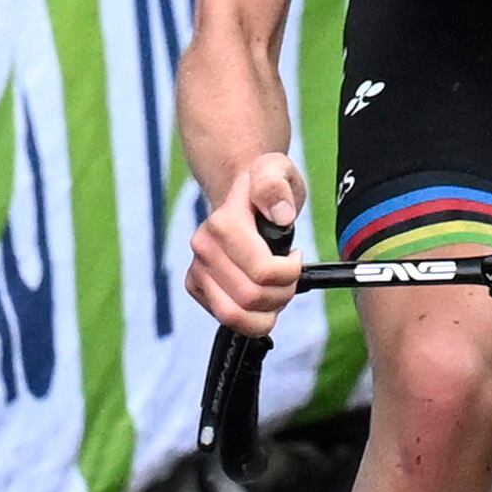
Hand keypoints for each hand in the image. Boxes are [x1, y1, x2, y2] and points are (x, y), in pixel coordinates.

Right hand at [183, 150, 307, 333]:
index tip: (296, 255)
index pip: (262, 272)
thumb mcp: (277, 171)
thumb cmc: (265, 187)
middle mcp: (203, 248)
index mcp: (223, 223)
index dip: (290, 272)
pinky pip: (227, 320)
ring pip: (235, 316)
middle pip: (252, 298)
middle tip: (290, 275)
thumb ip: (276, 186)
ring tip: (277, 289)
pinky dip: (253, 319)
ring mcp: (197, 269)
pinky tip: (262, 297)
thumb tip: (280, 214)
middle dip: (282, 293)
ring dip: (267, 311)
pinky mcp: (196, 287)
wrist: (243, 196)